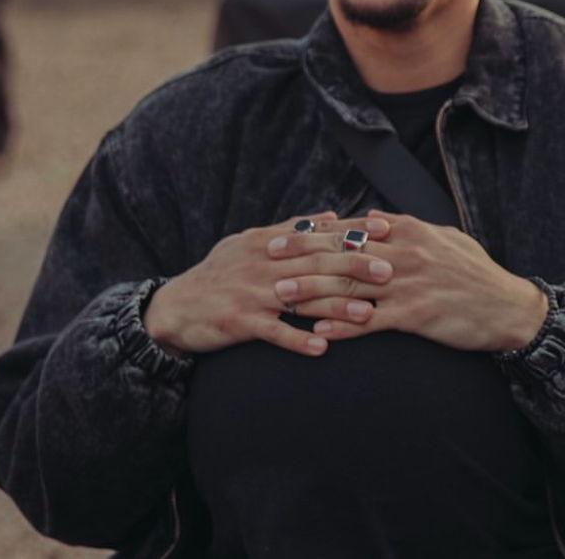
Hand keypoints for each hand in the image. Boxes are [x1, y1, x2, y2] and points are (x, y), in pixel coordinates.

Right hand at [142, 212, 392, 356]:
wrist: (175, 306)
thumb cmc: (220, 272)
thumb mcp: (251, 241)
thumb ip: (292, 227)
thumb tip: (331, 215)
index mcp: (270, 241)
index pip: (319, 234)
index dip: (354, 233)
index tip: (386, 231)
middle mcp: (264, 264)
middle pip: (317, 264)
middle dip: (355, 267)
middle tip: (388, 272)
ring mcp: (253, 293)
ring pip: (302, 299)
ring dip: (335, 308)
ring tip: (366, 315)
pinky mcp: (240, 322)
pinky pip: (274, 333)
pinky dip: (297, 341)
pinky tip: (322, 349)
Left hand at [267, 210, 548, 351]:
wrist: (507, 307)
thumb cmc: (473, 272)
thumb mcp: (443, 238)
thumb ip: (404, 227)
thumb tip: (372, 219)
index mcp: (408, 230)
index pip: (350, 229)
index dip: (312, 233)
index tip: (282, 236)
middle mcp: (404, 253)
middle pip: (341, 254)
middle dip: (301, 258)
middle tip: (268, 262)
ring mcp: (409, 284)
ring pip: (349, 286)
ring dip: (312, 292)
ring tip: (281, 295)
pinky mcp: (416, 315)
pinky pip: (371, 321)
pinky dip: (342, 326)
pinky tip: (317, 333)